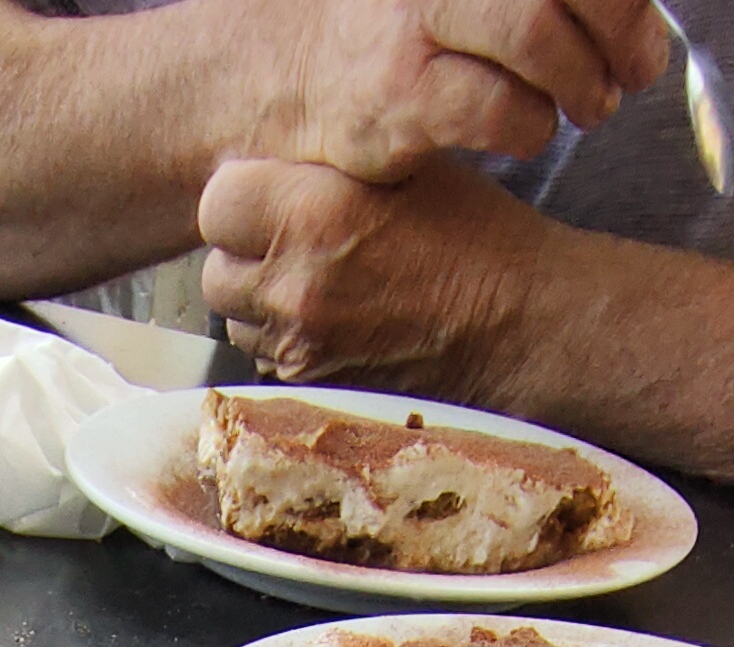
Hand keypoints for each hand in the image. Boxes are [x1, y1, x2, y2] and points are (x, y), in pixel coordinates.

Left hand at [199, 155, 556, 391]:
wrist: (518, 326)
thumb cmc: (472, 239)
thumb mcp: (399, 169)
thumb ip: (321, 173)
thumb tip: (272, 180)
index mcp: (309, 215)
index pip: (216, 203)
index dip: (242, 200)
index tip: (270, 202)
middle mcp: (292, 287)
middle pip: (215, 272)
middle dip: (246, 259)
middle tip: (297, 250)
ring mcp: (298, 348)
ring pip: (239, 322)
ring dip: (265, 307)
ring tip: (326, 290)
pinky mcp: (312, 391)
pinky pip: (270, 362)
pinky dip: (291, 346)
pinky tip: (340, 329)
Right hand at [238, 0, 670, 181]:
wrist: (281, 67)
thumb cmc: (395, 25)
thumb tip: (630, 12)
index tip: (642, 24)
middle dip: (625, 31)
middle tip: (635, 70)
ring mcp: (413, 24)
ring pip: (538, 37)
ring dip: (585, 83)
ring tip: (591, 104)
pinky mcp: (396, 95)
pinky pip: (496, 110)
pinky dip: (532, 126)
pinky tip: (529, 130)